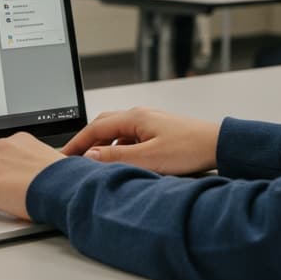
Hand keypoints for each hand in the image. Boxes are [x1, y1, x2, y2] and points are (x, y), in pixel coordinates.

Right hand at [62, 107, 219, 175]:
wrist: (218, 145)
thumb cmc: (189, 148)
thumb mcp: (148, 157)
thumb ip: (116, 156)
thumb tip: (89, 155)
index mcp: (134, 117)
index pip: (95, 128)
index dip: (76, 143)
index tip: (62, 156)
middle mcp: (140, 116)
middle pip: (104, 125)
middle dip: (86, 141)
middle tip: (73, 158)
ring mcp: (150, 123)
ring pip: (117, 132)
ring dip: (103, 145)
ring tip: (94, 163)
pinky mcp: (159, 132)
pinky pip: (130, 138)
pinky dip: (119, 148)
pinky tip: (121, 163)